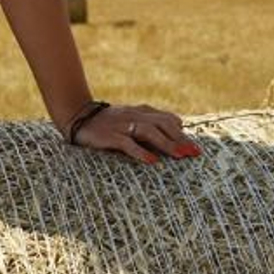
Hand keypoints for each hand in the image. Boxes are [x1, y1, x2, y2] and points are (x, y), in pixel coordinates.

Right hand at [72, 104, 200, 164]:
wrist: (78, 116)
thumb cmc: (107, 122)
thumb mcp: (130, 120)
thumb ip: (149, 123)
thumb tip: (175, 128)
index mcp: (141, 112)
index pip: (167, 119)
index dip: (182, 133)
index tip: (195, 146)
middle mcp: (134, 116)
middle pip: (163, 124)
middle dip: (180, 139)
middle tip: (195, 153)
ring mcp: (122, 125)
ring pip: (149, 132)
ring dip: (166, 144)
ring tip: (180, 156)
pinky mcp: (109, 135)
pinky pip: (127, 143)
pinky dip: (141, 152)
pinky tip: (152, 161)